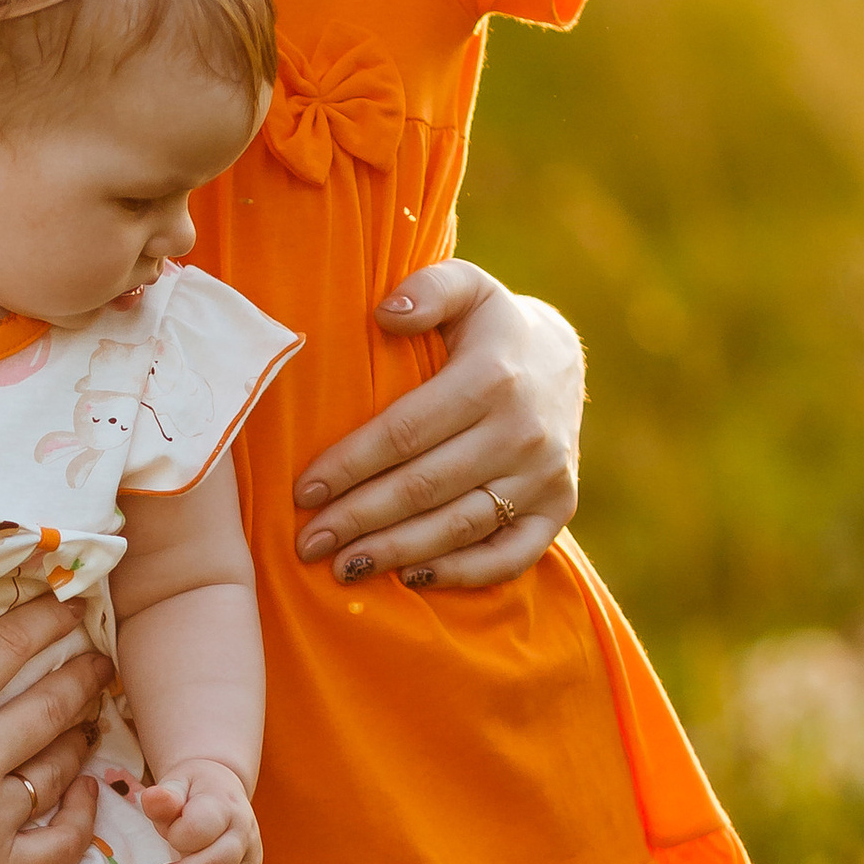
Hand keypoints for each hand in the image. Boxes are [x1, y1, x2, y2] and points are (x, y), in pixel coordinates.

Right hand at [0, 592, 108, 863]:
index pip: (7, 648)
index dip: (46, 617)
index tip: (70, 603)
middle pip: (54, 703)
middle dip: (86, 673)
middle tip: (101, 660)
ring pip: (62, 766)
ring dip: (83, 734)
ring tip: (89, 718)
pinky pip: (62, 842)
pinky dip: (83, 815)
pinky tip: (84, 791)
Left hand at [138, 761, 259, 863]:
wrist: (223, 792)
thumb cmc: (193, 791)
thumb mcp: (176, 784)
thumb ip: (164, 797)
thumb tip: (154, 799)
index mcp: (224, 805)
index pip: (201, 829)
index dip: (177, 837)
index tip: (166, 835)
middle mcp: (244, 833)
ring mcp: (251, 859)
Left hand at [293, 263, 581, 589]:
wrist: (559, 359)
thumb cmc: (487, 326)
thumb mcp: (465, 286)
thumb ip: (427, 290)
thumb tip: (385, 313)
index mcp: (492, 377)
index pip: (405, 432)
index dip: (350, 465)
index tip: (303, 490)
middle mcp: (523, 432)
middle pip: (424, 487)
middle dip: (359, 519)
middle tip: (308, 543)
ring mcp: (545, 475)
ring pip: (459, 527)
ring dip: (396, 553)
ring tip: (343, 567)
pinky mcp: (559, 508)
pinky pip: (508, 556)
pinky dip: (460, 573)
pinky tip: (410, 577)